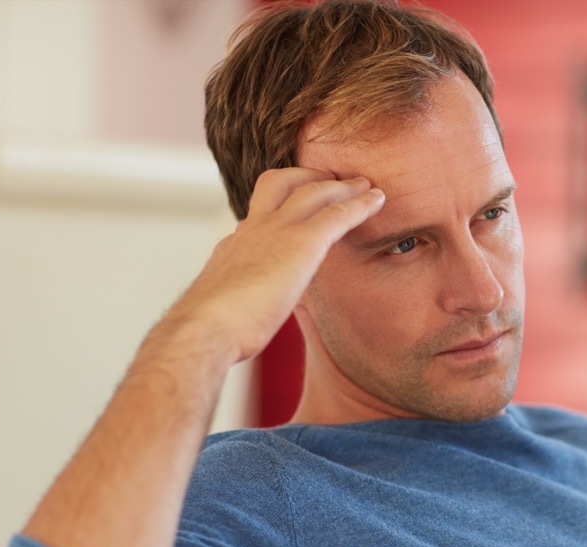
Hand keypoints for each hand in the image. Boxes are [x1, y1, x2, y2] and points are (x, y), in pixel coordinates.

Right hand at [162, 169, 384, 365]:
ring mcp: (276, 231)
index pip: (258, 215)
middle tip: (332, 178)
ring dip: (342, 185)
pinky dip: (360, 204)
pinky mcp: (301, 242)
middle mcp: (253, 229)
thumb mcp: (224, 308)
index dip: (278, 206)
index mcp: (234, 246)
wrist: (207, 326)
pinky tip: (378, 200)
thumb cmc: (212, 330)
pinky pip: (337, 214)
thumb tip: (241, 316)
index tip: (295, 205)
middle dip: (307, 176)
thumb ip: (237, 301)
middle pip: (278, 182)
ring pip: (313, 191)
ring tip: (366, 184)